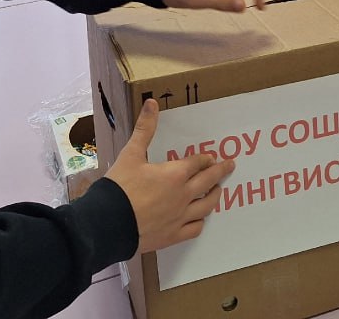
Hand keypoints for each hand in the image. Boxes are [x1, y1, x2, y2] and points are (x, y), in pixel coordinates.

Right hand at [105, 100, 235, 251]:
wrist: (108, 224)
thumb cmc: (119, 187)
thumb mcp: (131, 154)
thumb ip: (144, 128)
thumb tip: (152, 102)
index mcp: (175, 174)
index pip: (197, 163)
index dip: (205, 159)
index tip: (212, 157)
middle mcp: (183, 195)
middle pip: (209, 182)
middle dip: (221, 172)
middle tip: (230, 166)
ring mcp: (180, 217)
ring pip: (207, 206)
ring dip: (215, 196)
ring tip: (218, 191)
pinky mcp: (173, 236)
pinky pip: (195, 229)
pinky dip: (200, 222)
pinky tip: (200, 219)